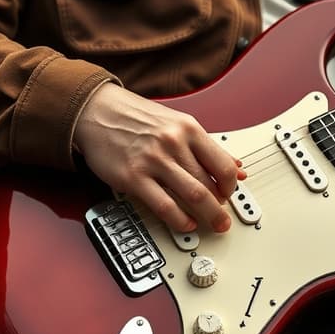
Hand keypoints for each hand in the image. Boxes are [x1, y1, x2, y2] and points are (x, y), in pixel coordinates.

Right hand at [73, 83, 245, 232]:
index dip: (231, 186)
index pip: (223, 164)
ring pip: (193, 196)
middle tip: (223, 218)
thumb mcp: (178, 124)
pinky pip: (164, 206)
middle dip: (221, 207)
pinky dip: (180, 220)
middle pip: (210, 184)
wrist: (97, 110)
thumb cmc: (137, 119)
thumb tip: (237, 167)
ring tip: (211, 223)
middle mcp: (174, 143)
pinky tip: (185, 223)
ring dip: (207, 215)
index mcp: (189, 129)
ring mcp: (153, 161)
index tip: (229, 194)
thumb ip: (207, 148)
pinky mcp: (133, 177)